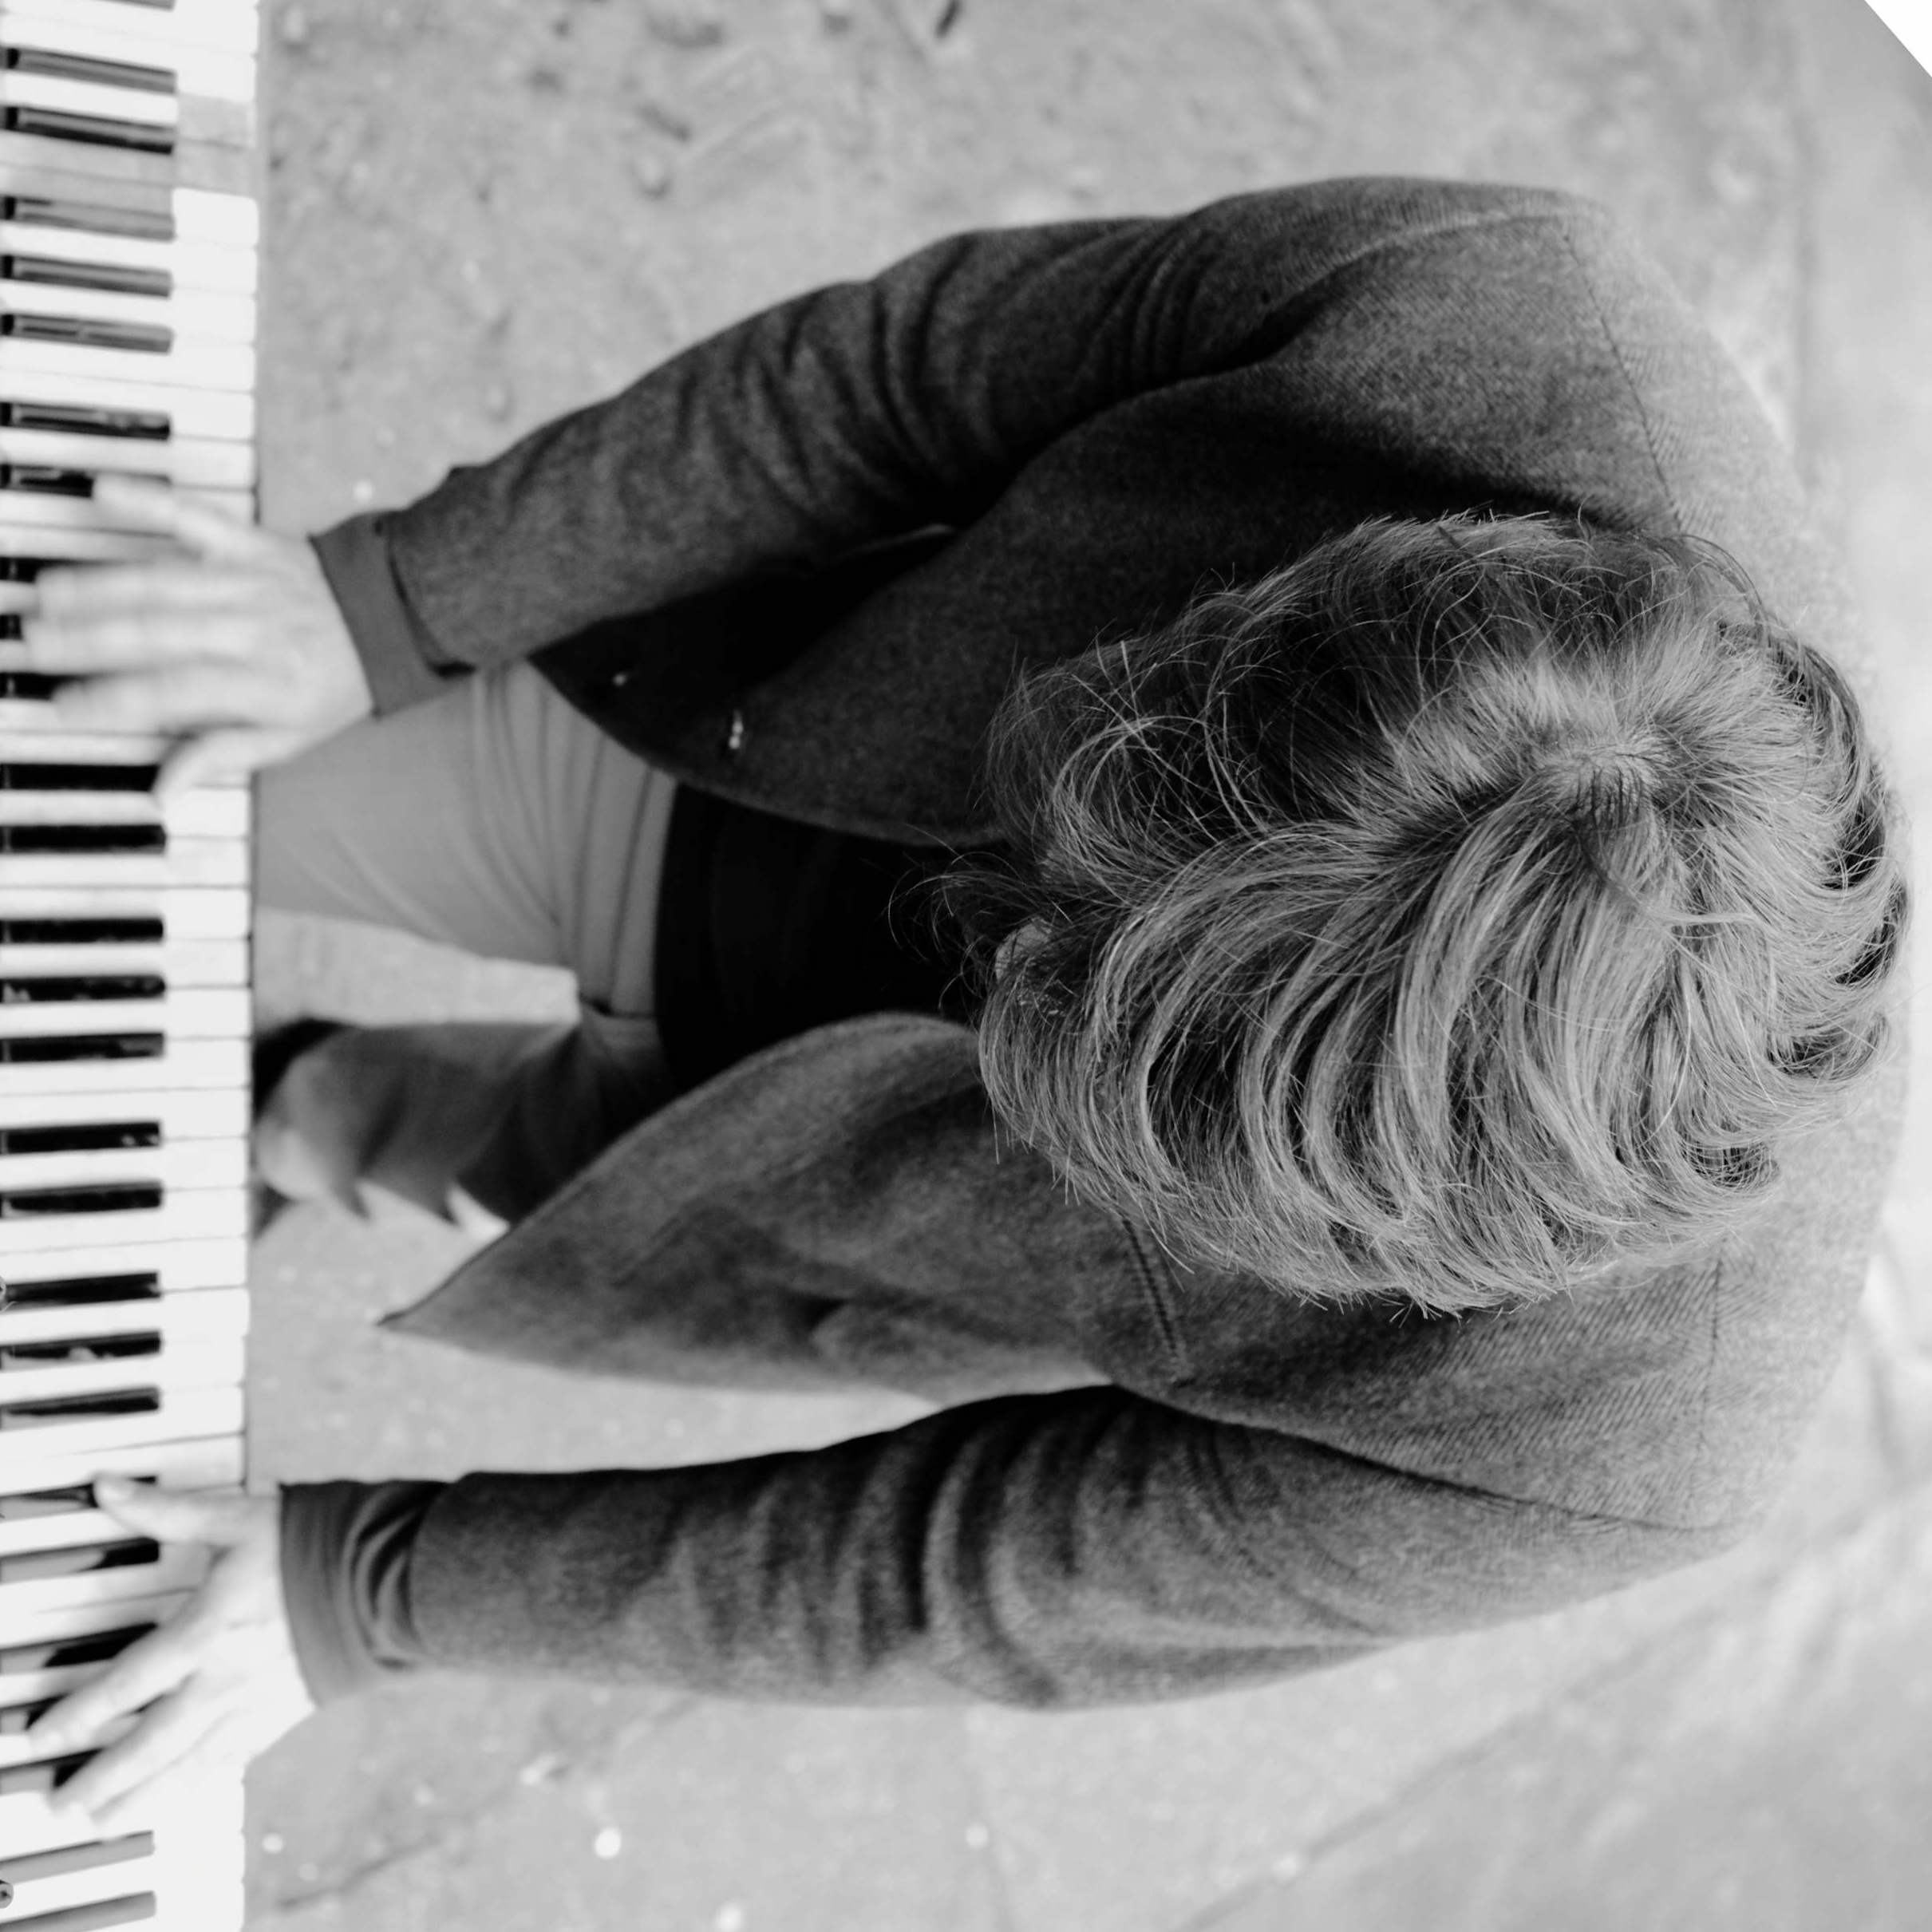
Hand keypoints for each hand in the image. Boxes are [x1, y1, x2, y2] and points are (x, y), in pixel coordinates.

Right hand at [0, 475, 374, 799]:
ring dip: (98, 586)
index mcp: (263, 684)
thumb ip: (221, 756)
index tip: (67, 704)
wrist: (392, 617)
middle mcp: (253, 630)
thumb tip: (161, 791)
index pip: (176, 693)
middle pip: (159, 634)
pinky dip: (150, 500)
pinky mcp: (252, 541)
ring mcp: (250, 581)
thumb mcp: (290, 736)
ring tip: (47, 594)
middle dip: (89, 639)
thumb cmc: (335, 683)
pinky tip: (104, 492)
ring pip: (163, 583)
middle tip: (34, 643)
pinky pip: (196, 516)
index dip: (117, 700)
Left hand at [29, 1479, 316, 1832]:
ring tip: (105, 1821)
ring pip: (188, 1764)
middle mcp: (227, 1677)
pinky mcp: (286, 1712)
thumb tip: (108, 1489)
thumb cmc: (318, 1540)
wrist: (389, 1576)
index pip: (126, 1683)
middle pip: (149, 1742)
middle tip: (60, 1805)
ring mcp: (258, 1702)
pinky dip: (197, 1784)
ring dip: (142, 1797)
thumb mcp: (238, 1516)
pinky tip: (178, 1796)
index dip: (77, 1714)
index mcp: (209, 1629)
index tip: (39, 1736)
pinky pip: (231, 1760)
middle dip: (100, 1777)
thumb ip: (168, 1509)